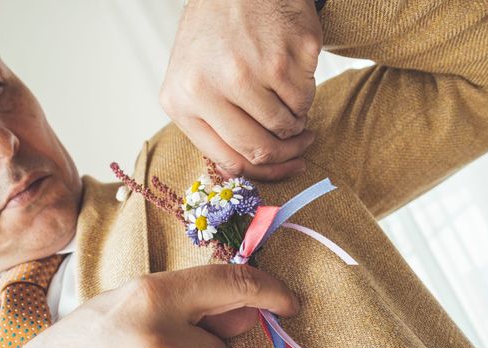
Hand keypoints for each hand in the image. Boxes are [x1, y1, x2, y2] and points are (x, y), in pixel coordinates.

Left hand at [160, 0, 321, 180]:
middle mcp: (211, 87)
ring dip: (296, 120)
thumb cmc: (215, 35)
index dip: (263, 172)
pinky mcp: (285, 55)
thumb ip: (210, 125)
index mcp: (181, 100)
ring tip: (290, 96)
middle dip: (288, 154)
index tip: (284, 168)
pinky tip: (292, 70)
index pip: (230, 160)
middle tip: (302, 146)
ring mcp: (249, 71)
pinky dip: (305, 92)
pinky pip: (306, 97)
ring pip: (288, 125)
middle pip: (261, 148)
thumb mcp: (192, 80)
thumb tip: (243, 170)